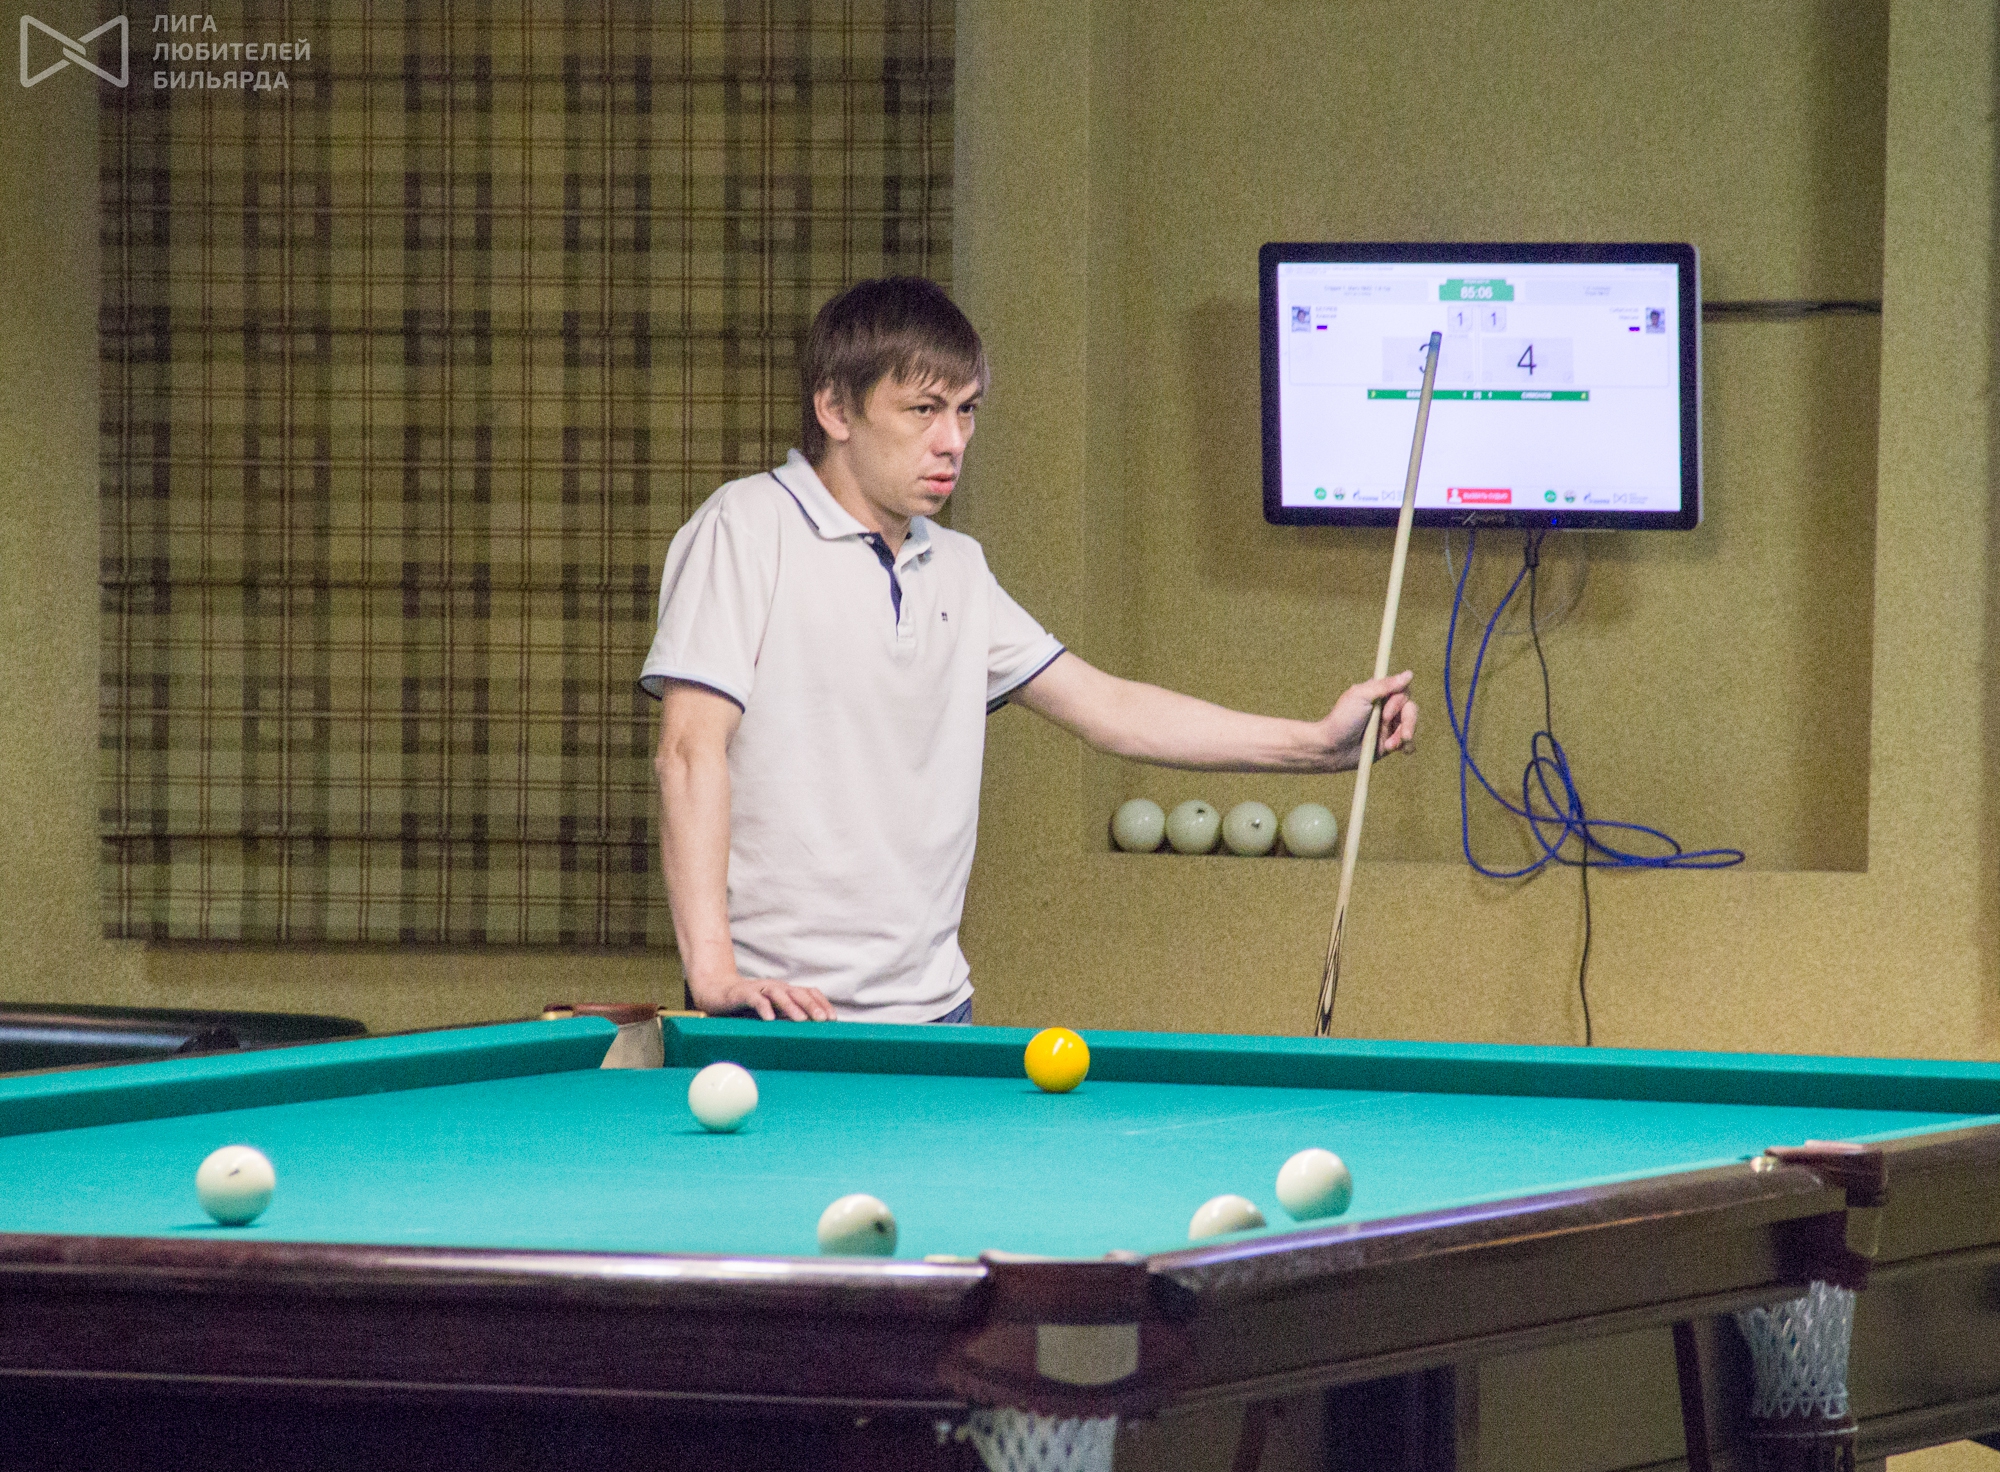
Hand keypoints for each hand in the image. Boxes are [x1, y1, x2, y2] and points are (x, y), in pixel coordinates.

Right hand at [689, 971, 837, 1021]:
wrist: (716, 993)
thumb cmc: (747, 1007)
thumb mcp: (772, 1013)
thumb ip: (787, 1019)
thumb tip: (809, 1034)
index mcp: (786, 992)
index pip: (809, 992)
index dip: (822, 1003)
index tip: (833, 1019)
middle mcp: (776, 988)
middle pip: (798, 993)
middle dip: (812, 1006)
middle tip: (822, 1020)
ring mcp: (759, 989)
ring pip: (779, 994)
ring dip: (791, 1006)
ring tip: (801, 1020)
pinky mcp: (742, 993)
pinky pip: (755, 999)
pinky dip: (763, 1008)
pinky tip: (769, 1019)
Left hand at [1319, 671, 1417, 769]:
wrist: (1332, 749)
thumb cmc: (1342, 719)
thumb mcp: (1360, 696)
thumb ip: (1384, 685)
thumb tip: (1410, 674)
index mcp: (1379, 694)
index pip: (1403, 691)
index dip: (1399, 702)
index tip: (1385, 714)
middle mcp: (1387, 708)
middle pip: (1411, 708)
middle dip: (1408, 721)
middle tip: (1397, 732)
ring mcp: (1389, 726)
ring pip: (1411, 726)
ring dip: (1405, 735)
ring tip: (1389, 746)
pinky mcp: (1390, 743)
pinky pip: (1408, 743)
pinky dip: (1408, 746)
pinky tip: (1402, 751)